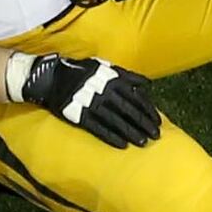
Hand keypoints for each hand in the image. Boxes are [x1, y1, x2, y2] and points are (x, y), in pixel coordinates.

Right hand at [7, 52, 163, 147]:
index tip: (158, 122)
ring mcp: (91, 104)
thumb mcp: (106, 67)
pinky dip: (111, 137)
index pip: (136, 97)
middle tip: (155, 136)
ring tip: (143, 142)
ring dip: (131, 132)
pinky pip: (98, 128)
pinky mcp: (79, 115)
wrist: (53, 77)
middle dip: (144, 124)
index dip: (148, 111)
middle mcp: (105, 92)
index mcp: (113, 80)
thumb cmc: (83, 72)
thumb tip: (148, 84)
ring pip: (116, 120)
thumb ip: (127, 76)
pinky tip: (122, 145)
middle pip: (129, 111)